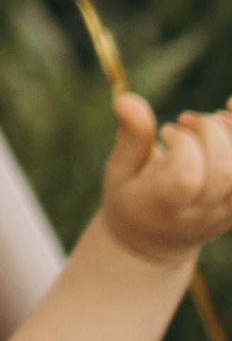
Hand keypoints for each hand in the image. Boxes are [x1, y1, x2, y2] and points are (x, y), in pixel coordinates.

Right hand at [97, 86, 231, 265]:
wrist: (155, 241)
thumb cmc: (132, 198)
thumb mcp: (120, 171)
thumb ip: (130, 137)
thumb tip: (127, 98)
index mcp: (163, 206)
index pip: (186, 176)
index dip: (182, 143)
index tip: (167, 132)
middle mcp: (201, 213)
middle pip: (223, 170)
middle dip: (209, 131)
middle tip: (187, 121)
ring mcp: (226, 212)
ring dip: (231, 134)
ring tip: (212, 123)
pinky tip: (229, 120)